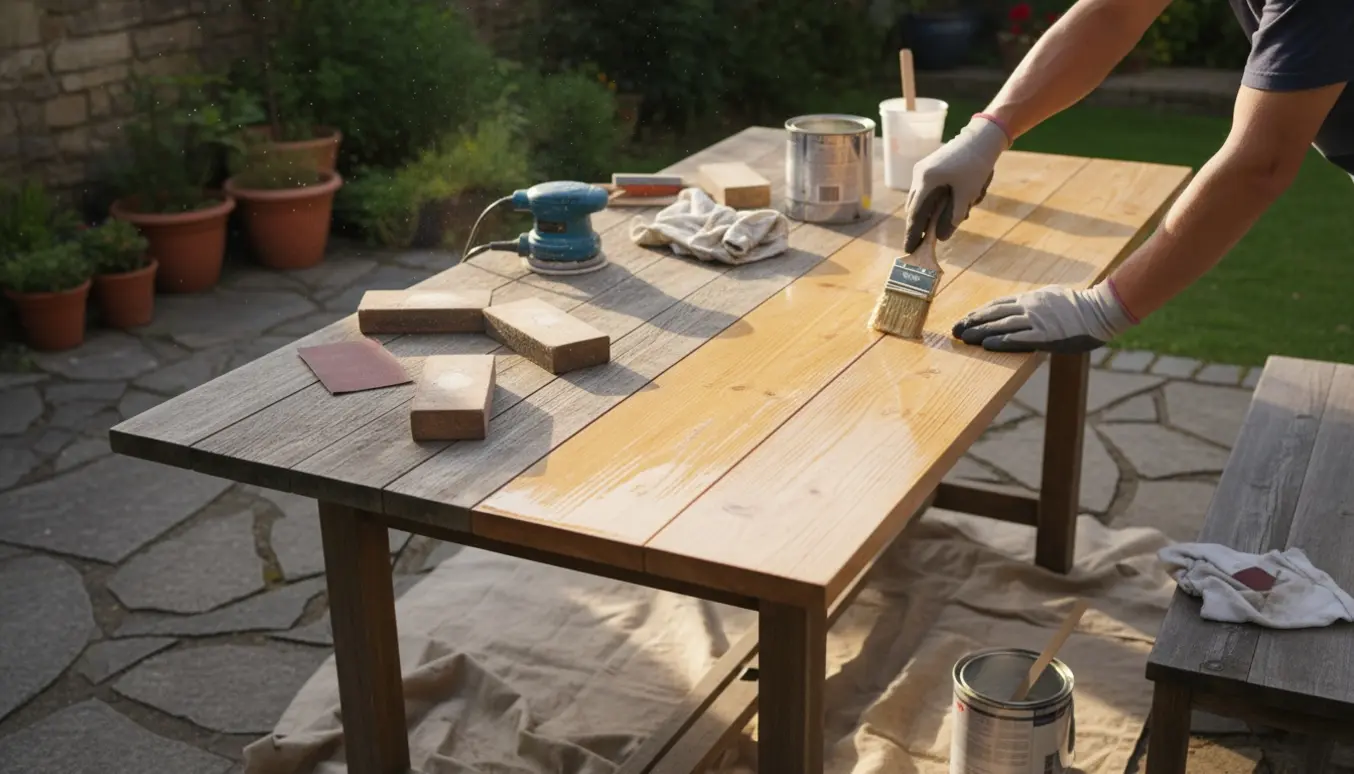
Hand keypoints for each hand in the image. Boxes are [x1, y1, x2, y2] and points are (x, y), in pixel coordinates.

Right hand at [903, 115, 1008, 252]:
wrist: (982, 137)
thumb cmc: (976, 165)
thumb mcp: (967, 195)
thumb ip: (953, 217)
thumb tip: (942, 237)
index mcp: (926, 181)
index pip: (915, 214)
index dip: (912, 233)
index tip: (910, 249)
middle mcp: (919, 175)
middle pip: (914, 208)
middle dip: (920, 225)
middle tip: (924, 242)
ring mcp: (922, 170)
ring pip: (921, 199)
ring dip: (930, 213)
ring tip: (943, 224)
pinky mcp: (930, 167)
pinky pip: (928, 190)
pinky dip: (935, 202)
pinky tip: (950, 206)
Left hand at [951, 282, 1136, 352]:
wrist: (1101, 310)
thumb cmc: (1080, 306)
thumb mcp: (1053, 296)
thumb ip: (1035, 302)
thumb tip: (1022, 306)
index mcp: (1031, 298)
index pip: (997, 305)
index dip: (979, 313)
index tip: (964, 319)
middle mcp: (1030, 307)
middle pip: (994, 314)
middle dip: (972, 322)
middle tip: (955, 330)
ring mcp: (1037, 321)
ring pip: (1002, 326)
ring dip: (981, 333)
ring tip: (964, 339)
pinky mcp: (1046, 335)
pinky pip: (1019, 339)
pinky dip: (1001, 342)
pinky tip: (986, 346)